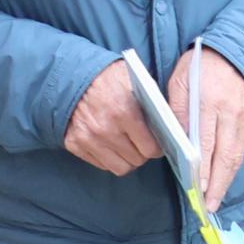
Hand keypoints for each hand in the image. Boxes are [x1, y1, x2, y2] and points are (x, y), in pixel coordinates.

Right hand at [62, 58, 154, 174]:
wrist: (73, 76)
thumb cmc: (109, 78)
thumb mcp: (136, 84)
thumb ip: (152, 108)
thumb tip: (170, 129)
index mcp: (125, 112)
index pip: (150, 148)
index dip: (157, 148)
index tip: (157, 145)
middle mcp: (105, 129)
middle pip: (136, 160)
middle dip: (143, 154)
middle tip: (143, 145)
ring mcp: (88, 139)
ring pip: (119, 168)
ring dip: (127, 160)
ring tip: (129, 148)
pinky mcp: (74, 144)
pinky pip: (100, 165)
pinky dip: (109, 158)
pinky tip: (112, 145)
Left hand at [177, 47, 243, 208]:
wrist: (235, 53)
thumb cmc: (199, 67)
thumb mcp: (178, 82)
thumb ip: (177, 112)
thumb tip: (178, 144)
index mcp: (209, 102)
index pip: (205, 144)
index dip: (202, 170)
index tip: (197, 191)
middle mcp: (232, 113)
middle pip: (225, 156)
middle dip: (217, 184)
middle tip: (209, 205)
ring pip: (236, 155)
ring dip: (226, 179)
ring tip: (215, 198)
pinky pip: (242, 148)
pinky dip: (232, 165)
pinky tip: (223, 177)